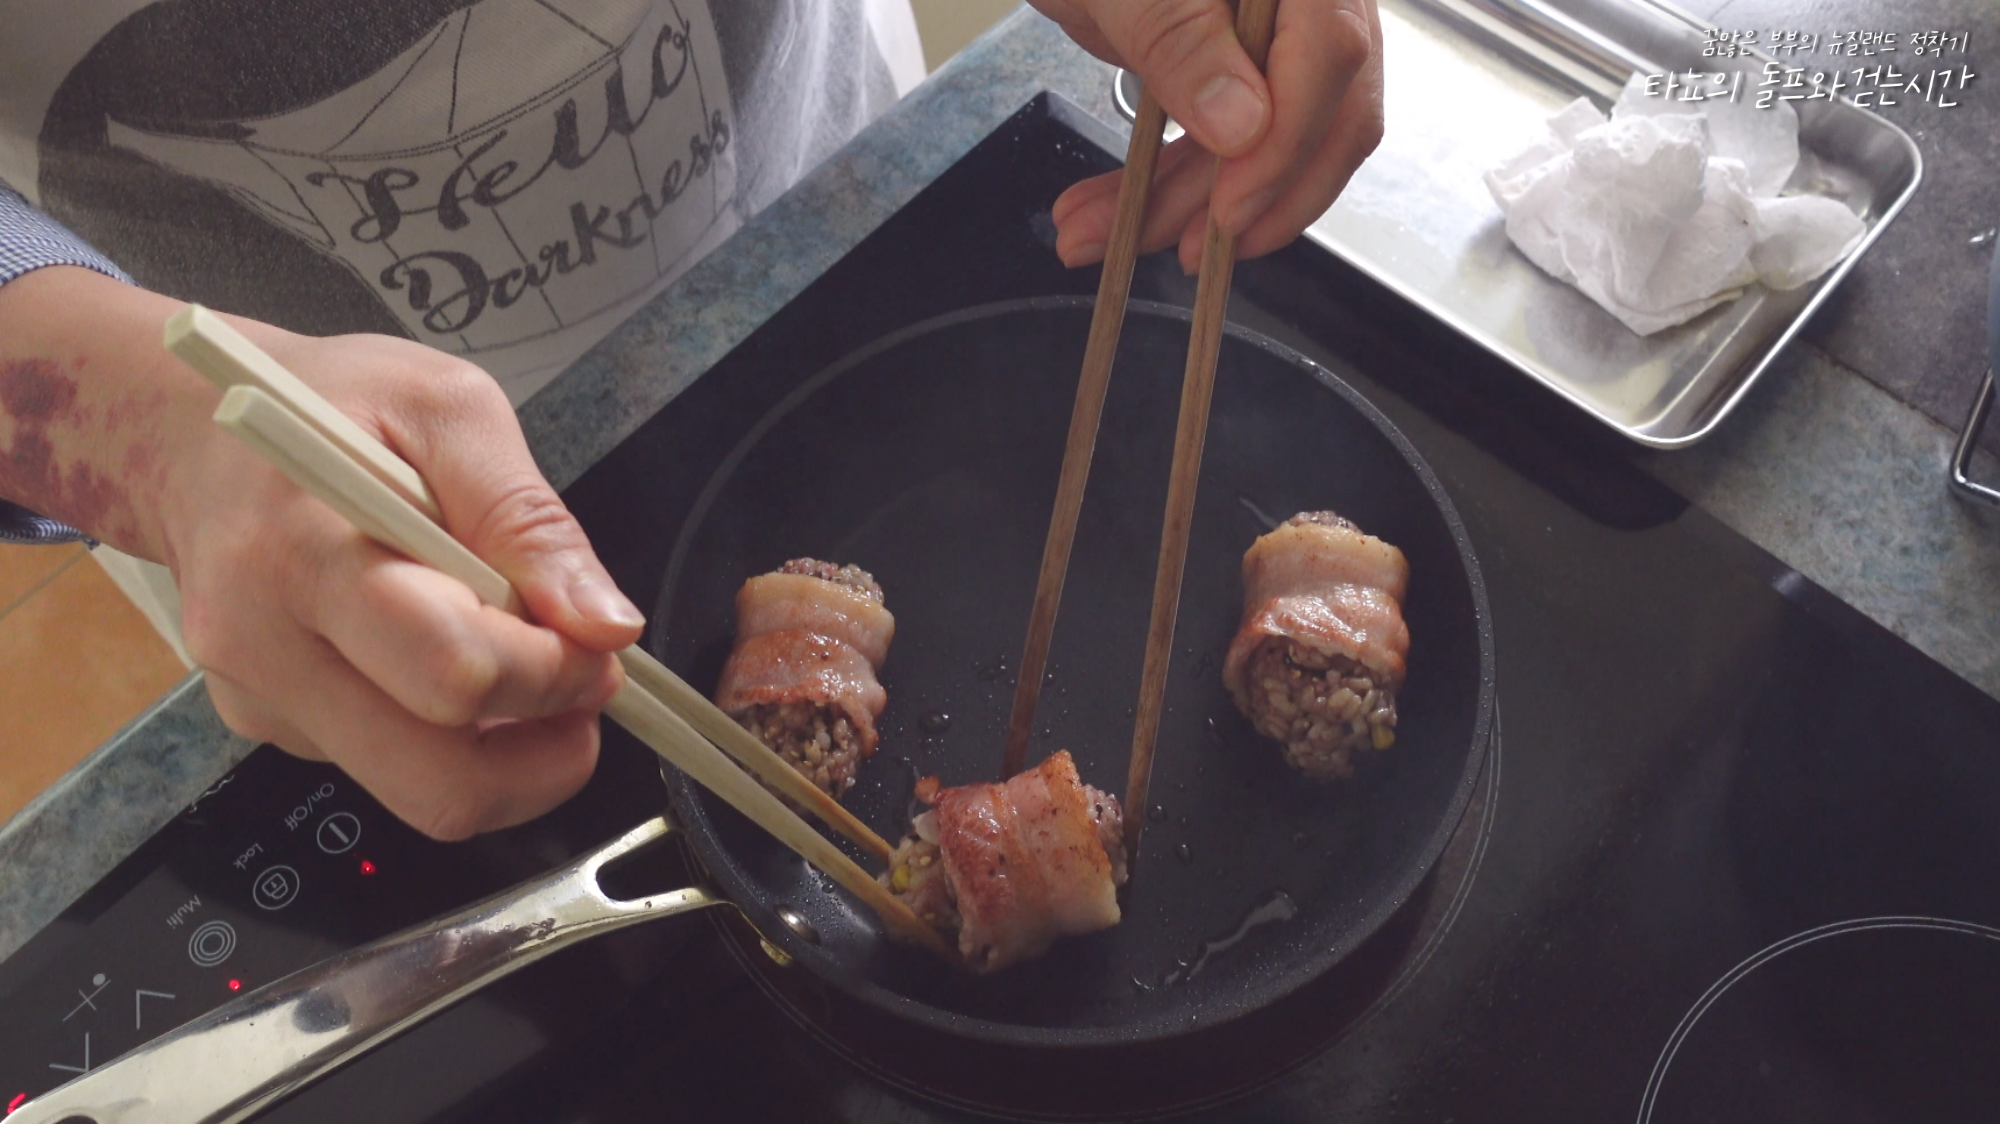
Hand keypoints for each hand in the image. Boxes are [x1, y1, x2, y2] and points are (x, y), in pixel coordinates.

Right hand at [0, 268, 640, 839]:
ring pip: (421, 791)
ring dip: (508, 752)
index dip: (555, 675)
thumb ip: (529, 520)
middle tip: (583, 686)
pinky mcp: (269, 728)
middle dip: (545, 757)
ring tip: (522, 659)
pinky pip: (388, 767)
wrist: (194, 436)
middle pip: (438, 782)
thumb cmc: (328, 406)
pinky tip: (447, 652)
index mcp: (306, 556)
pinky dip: (451, 733)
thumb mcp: (448, 410)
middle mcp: (268, 650)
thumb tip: (606, 625)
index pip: (455, 675)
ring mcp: (262, 703)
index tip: (596, 641)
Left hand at [1034, 0, 1383, 270]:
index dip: (1285, 145)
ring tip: (1093, 236)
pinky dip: (1168, 184)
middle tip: (1174, 253)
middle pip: (1321, 116)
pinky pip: (1226, 140)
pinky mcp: (1237, 66)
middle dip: (1238, 200)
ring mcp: (1279, 33)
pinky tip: (1111, 215)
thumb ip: (1179, 40)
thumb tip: (1245, 129)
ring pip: (1267, 144)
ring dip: (1182, 205)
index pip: (1332, 54)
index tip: (1229, 211)